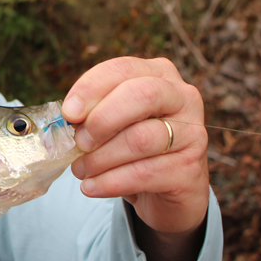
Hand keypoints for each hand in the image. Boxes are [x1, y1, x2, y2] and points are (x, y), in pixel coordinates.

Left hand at [63, 57, 209, 260]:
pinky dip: (110, 182)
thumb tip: (67, 118)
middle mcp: (182, 97)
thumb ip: (92, 114)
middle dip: (102, 119)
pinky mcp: (191, 170)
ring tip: (80, 170)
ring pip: (140, 139)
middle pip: (141, 95)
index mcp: (158, 75)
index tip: (68, 113)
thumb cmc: (131, 148)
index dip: (91, 88)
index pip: (122, 69)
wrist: (165, 192)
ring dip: (100, 158)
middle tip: (79, 142)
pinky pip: (144, 173)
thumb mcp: (112, 123)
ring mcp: (193, 133)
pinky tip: (91, 187)